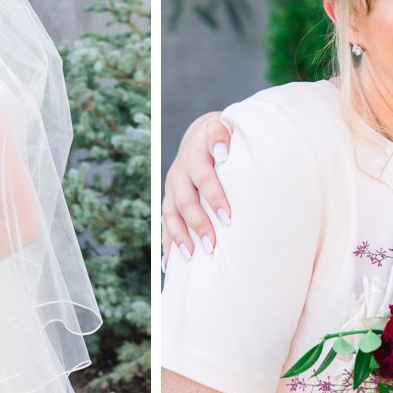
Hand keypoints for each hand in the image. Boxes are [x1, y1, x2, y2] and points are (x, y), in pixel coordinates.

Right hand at [161, 111, 233, 267]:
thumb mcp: (223, 126)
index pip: (204, 179)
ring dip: (179, 237)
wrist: (200, 136)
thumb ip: (222, 134)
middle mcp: (178, 174)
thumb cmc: (222, 135)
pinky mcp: (169, 202)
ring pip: (170, 216)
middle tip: (212, 246)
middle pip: (185, 202)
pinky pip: (164, 226)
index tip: (228, 218)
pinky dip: (167, 246)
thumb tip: (223, 151)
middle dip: (198, 224)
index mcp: (194, 157)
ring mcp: (171, 190)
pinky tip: (171, 266)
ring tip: (191, 257)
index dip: (214, 197)